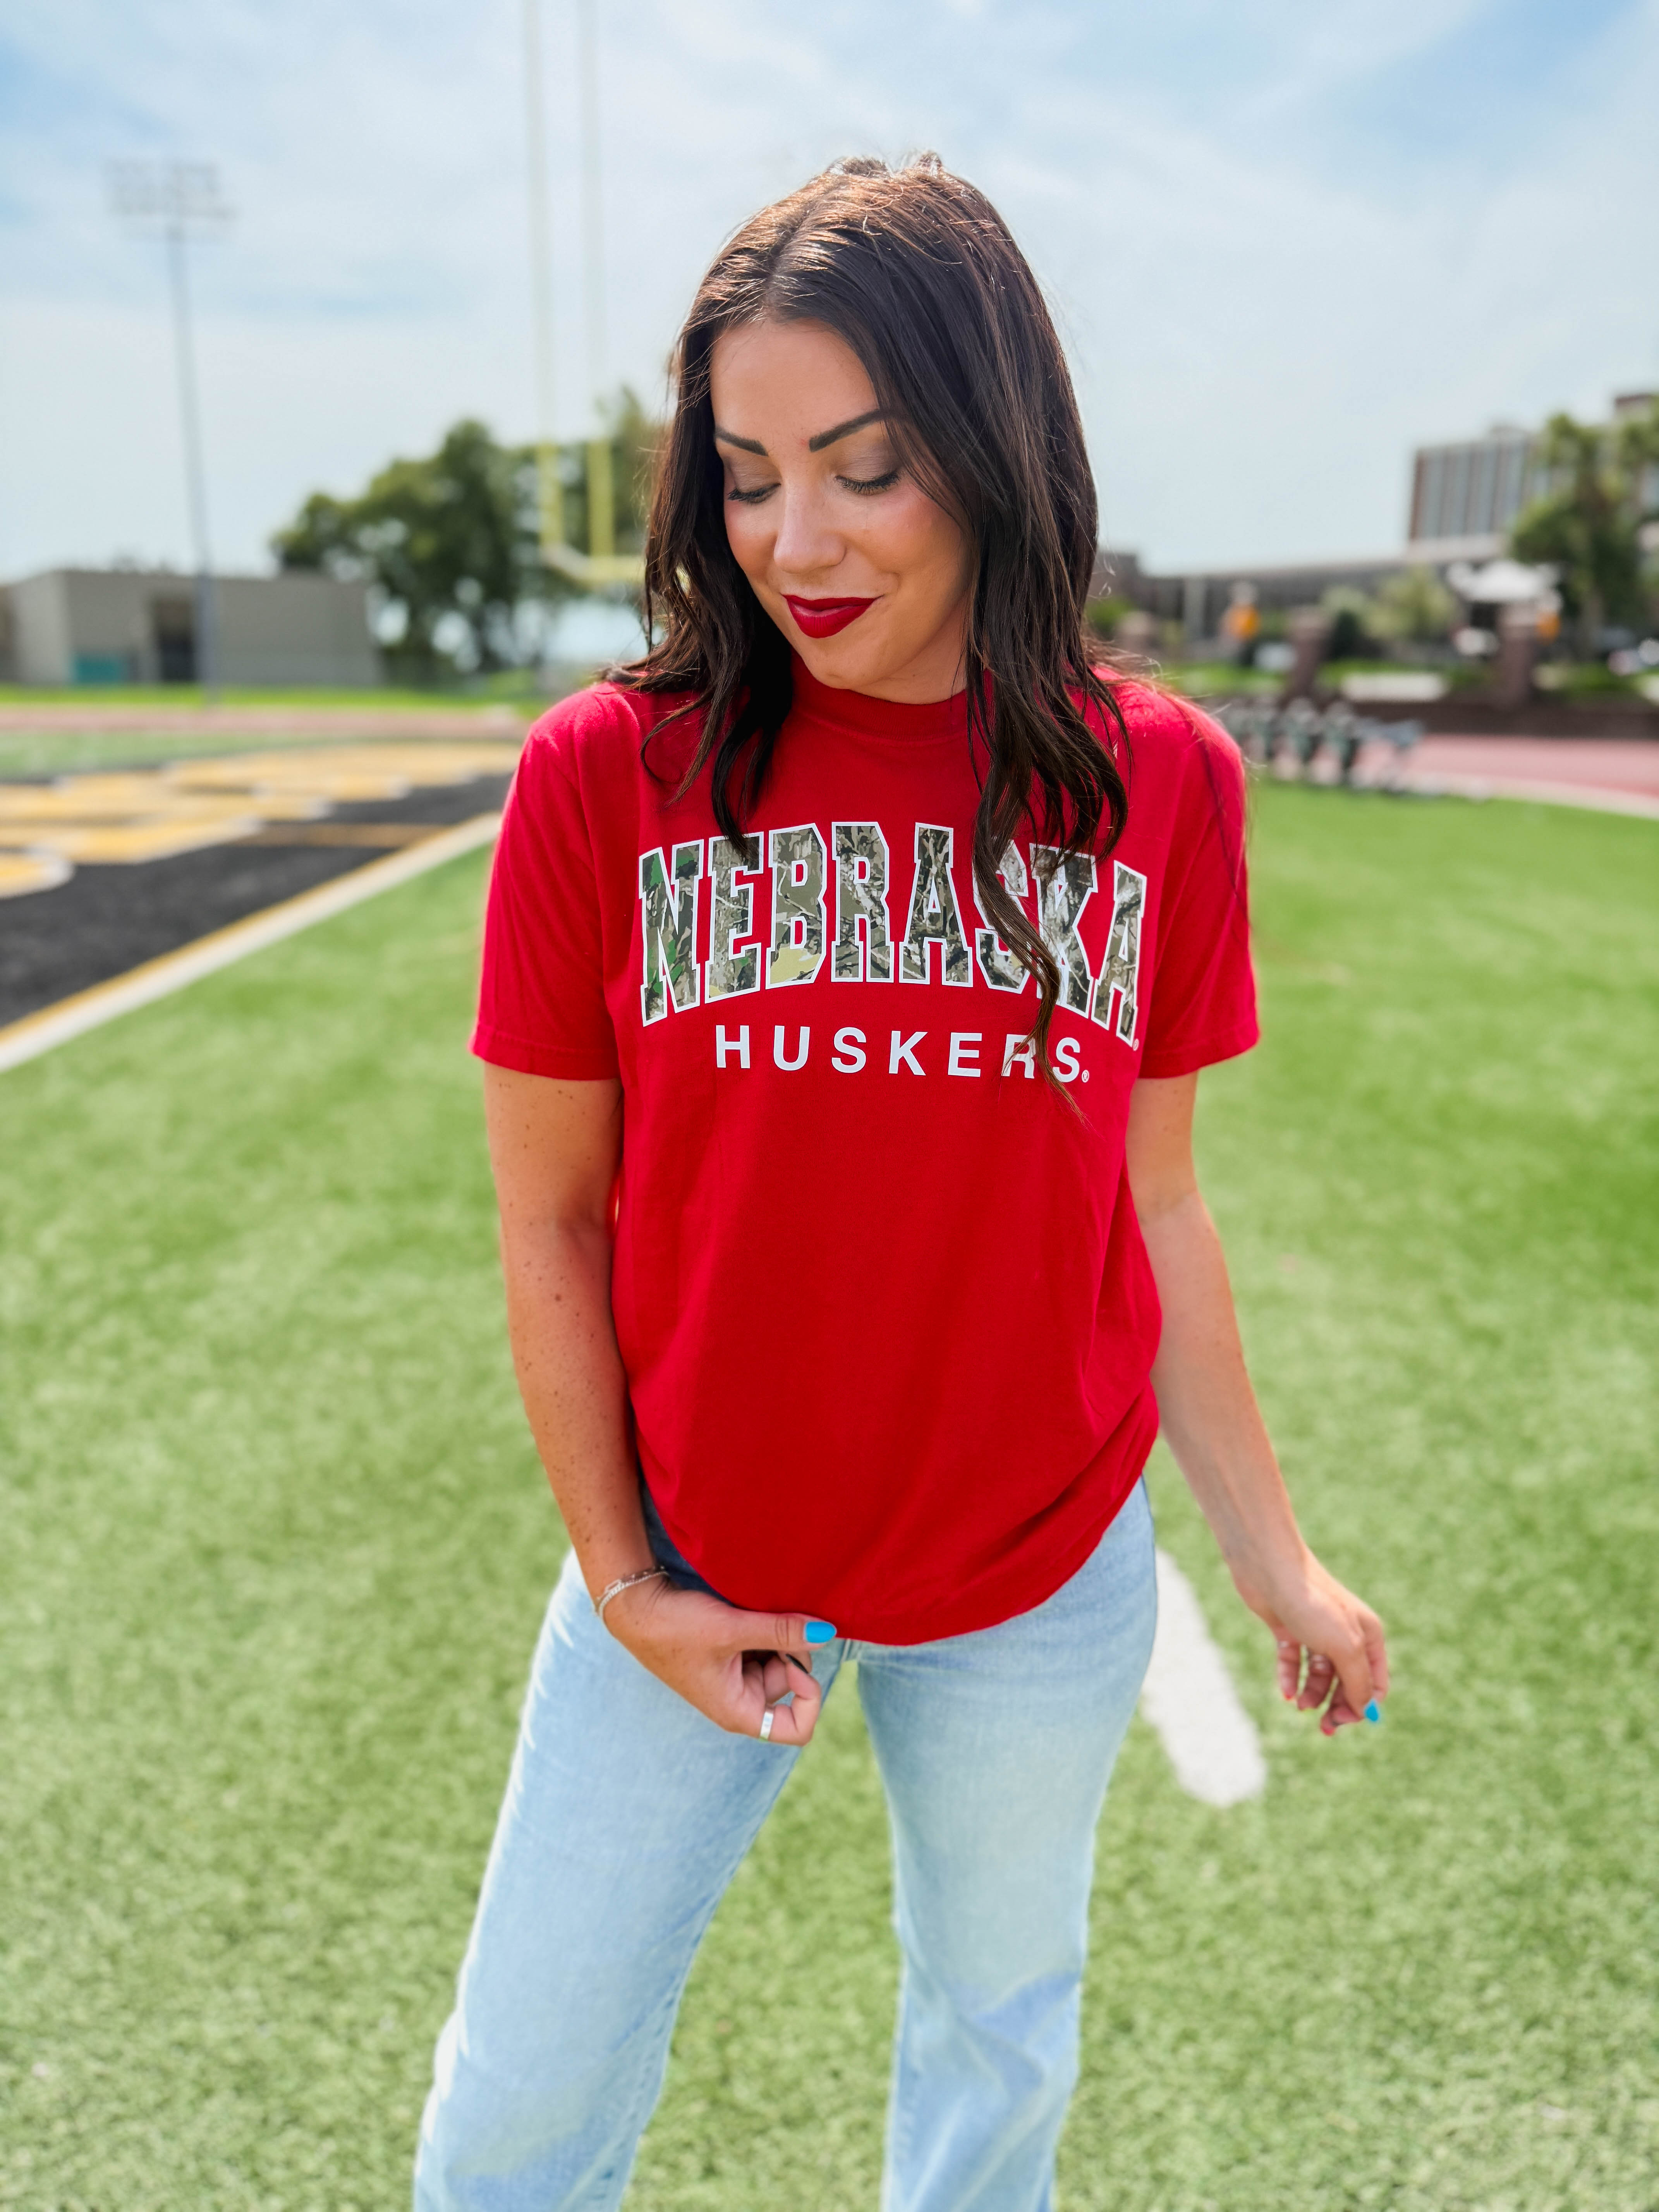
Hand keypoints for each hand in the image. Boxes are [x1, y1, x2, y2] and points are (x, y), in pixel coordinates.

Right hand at [602, 1576, 826, 1744]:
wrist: (637, 1608)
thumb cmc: (676, 1627)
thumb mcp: (732, 1629)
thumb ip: (782, 1632)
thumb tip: (828, 1632)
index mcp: (737, 1711)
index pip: (796, 1729)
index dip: (809, 1697)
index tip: (797, 1662)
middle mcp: (739, 1700)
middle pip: (789, 1686)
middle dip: (789, 1652)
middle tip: (767, 1623)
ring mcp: (734, 1678)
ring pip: (778, 1661)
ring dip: (775, 1637)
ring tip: (748, 1616)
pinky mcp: (730, 1656)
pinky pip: (763, 1647)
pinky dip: (763, 1630)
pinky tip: (744, 1613)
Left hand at [1232, 1546, 1388, 1735]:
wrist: (1269, 1567)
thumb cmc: (1312, 1603)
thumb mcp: (1344, 1647)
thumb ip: (1358, 1681)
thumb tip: (1365, 1710)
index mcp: (1369, 1635)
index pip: (1374, 1681)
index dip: (1362, 1705)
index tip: (1343, 1720)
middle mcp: (1345, 1633)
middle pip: (1347, 1681)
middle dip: (1337, 1706)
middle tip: (1324, 1728)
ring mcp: (1316, 1630)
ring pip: (1319, 1674)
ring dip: (1313, 1694)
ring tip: (1300, 1704)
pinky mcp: (1288, 1627)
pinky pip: (1293, 1661)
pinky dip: (1290, 1678)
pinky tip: (1286, 1691)